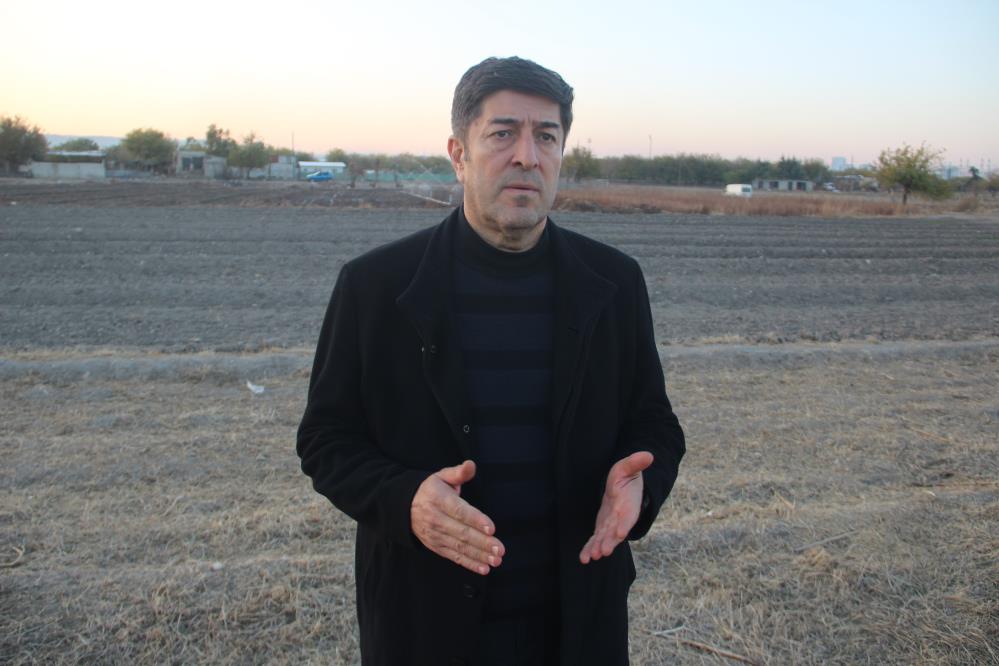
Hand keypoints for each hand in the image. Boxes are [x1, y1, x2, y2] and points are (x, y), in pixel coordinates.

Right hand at [410, 460, 504, 575]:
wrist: (405, 507)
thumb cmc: (431, 490)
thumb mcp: (442, 476)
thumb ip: (458, 473)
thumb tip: (471, 465)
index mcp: (439, 499)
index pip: (459, 511)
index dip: (476, 520)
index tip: (491, 528)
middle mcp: (436, 519)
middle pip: (462, 532)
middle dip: (482, 542)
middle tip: (500, 549)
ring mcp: (435, 535)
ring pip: (459, 547)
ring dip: (479, 555)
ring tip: (496, 560)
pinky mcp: (436, 546)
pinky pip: (454, 557)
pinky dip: (469, 563)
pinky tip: (484, 568)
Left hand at [579, 451, 652, 563]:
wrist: (625, 487)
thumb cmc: (627, 476)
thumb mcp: (628, 467)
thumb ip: (636, 463)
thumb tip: (649, 455)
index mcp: (629, 505)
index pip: (628, 516)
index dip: (625, 524)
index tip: (621, 533)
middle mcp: (621, 518)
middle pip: (615, 532)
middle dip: (609, 542)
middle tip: (604, 552)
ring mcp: (612, 524)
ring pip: (605, 538)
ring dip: (598, 547)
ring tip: (591, 557)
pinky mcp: (603, 527)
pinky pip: (596, 539)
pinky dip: (590, 548)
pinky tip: (584, 558)